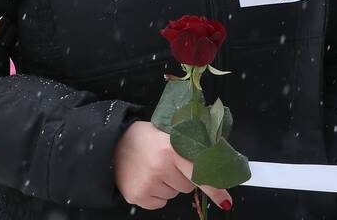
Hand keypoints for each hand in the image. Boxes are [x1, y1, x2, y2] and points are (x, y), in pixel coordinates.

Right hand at [113, 122, 231, 211]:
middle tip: (166, 162)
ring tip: (152, 168)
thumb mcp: (167, 134)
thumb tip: (216, 165)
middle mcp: (159, 167)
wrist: (110, 143)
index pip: (199, 173)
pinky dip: (156, 194)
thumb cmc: (143, 138)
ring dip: (167, 184)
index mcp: (170, 148)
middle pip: (187, 186)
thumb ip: (189, 148)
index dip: (215, 188)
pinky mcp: (138, 195)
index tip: (225, 200)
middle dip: (181, 177)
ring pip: (174, 194)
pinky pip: (160, 203)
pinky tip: (146, 178)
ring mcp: (148, 183)